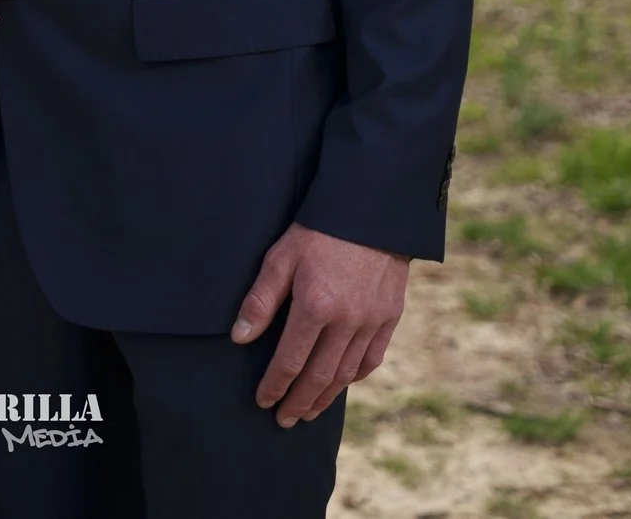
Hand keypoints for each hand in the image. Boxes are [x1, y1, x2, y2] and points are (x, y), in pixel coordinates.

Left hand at [231, 223, 409, 427]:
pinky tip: (343, 383)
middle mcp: (347, 321)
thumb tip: (240, 338)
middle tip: (284, 420)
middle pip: (319, 376)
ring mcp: (372, 320)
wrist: (371, 208)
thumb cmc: (319, 230)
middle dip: (299, 402)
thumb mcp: (281, 257)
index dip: (275, 385)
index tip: (263, 401)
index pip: (290, 361)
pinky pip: (373, 357)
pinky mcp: (390, 315)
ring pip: (347, 372)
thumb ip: (260, 299)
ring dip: (326, 396)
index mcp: (316, 306)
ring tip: (309, 412)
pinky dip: (356, 375)